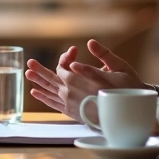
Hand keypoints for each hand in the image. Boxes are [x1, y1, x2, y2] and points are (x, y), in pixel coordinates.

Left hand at [25, 39, 146, 120]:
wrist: (130, 115)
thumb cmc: (128, 89)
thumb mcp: (120, 68)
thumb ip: (103, 55)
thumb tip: (89, 43)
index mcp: (82, 80)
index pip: (64, 67)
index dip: (66, 58)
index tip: (73, 51)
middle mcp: (73, 92)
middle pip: (52, 78)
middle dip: (41, 70)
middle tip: (30, 62)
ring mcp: (71, 103)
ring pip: (50, 90)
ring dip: (38, 81)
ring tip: (28, 73)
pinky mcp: (72, 112)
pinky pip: (53, 104)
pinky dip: (44, 97)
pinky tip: (35, 91)